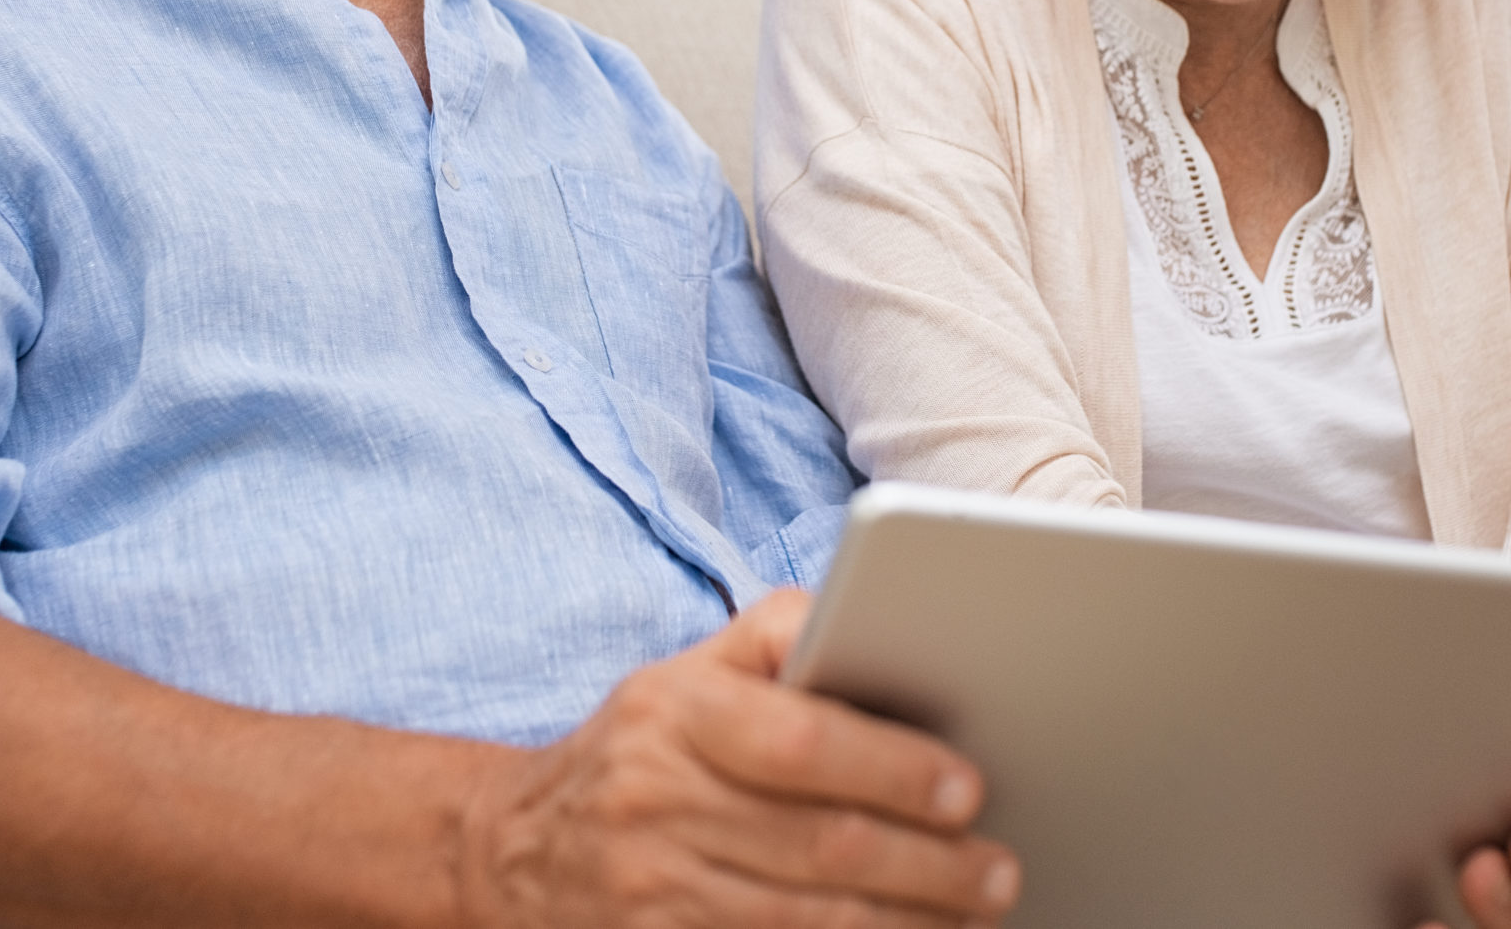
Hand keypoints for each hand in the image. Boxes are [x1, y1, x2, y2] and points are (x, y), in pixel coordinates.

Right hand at [458, 589, 1021, 927]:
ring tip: (972, 915)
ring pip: (807, 922)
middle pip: (820, 844)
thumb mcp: (689, 669)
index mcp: (673, 713)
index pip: (799, 741)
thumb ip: (778, 631)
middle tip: (997, 871)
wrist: (513, 850)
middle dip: (929, 864)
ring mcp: (649, 893)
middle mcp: (655, 802)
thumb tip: (871, 612)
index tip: (967, 788)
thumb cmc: (641, 746)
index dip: (893, 768)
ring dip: (907, 925)